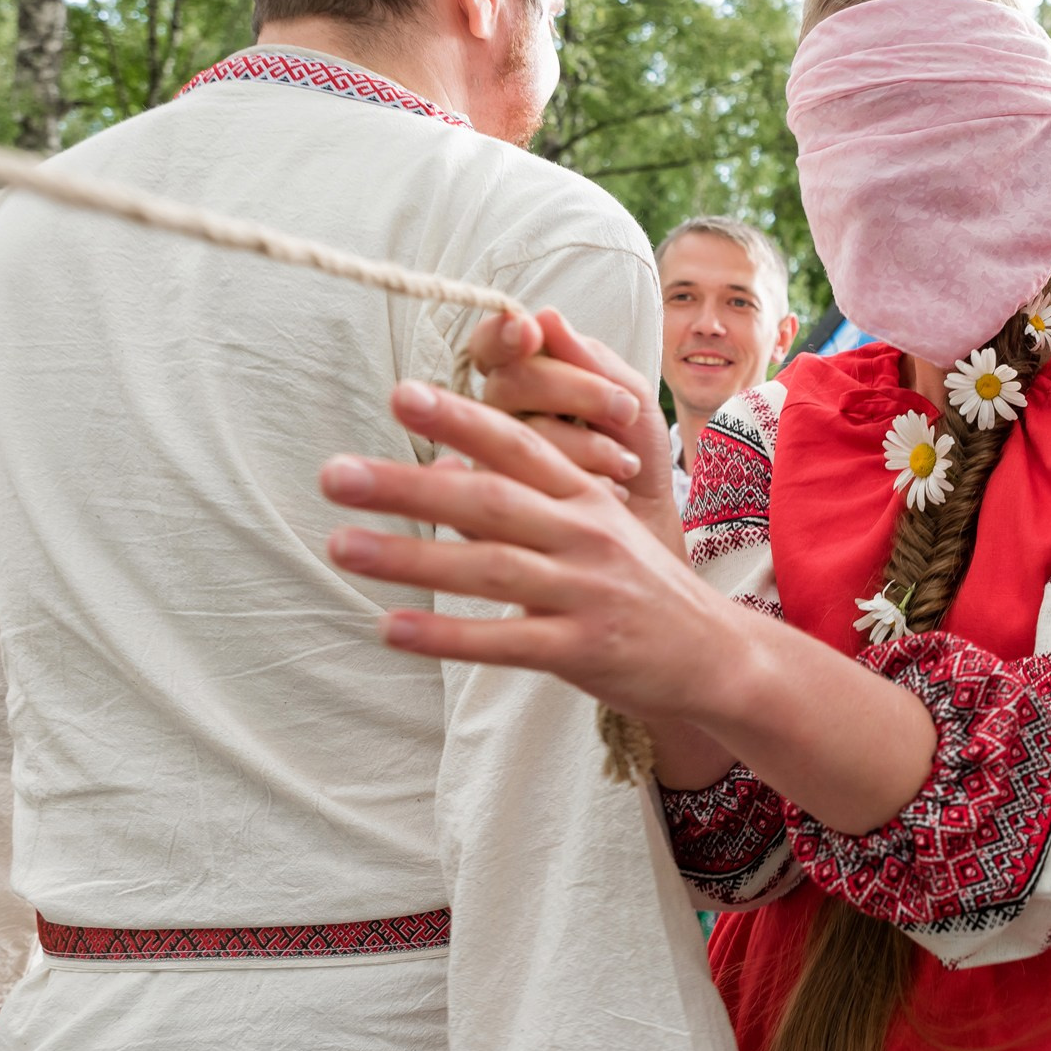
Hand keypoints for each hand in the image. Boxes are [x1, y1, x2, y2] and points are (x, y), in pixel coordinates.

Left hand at [321, 380, 739, 720]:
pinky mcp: (584, 649)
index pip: (519, 446)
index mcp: (586, 497)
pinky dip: (449, 634)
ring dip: (410, 557)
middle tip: (335, 473)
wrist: (716, 656)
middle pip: (491, 500)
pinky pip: (507, 640)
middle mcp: (586, 535)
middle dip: (409, 485)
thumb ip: (523, 502)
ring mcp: (587, 592)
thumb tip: (440, 474)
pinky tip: (391, 628)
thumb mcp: (594, 530)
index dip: (461, 419)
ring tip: (340, 546)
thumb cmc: (639, 589)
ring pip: (491, 568)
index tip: (403, 394)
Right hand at [466, 310, 678, 546]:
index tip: (531, 332)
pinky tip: (610, 489)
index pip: (492, 344)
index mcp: (525, 374)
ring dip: (589, 445)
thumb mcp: (631, 395)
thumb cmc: (635, 449)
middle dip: (575, 390)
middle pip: (509, 383)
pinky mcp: (503, 499)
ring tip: (625, 463)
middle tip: (624, 410)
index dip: (502, 334)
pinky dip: (585, 480)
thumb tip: (546, 318)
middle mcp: (499, 412)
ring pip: (521, 433)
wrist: (649, 516)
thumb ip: (592, 360)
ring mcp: (493, 457)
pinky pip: (528, 482)